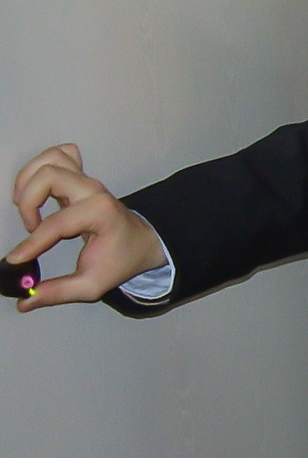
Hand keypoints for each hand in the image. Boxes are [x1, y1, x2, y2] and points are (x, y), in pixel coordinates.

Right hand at [8, 144, 165, 311]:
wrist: (142, 242)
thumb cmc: (119, 260)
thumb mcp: (92, 285)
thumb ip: (58, 292)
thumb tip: (24, 302)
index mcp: (100, 213)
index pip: (58, 223)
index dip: (32, 243)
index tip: (16, 260)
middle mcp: (93, 191)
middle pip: (49, 175)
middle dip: (28, 200)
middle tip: (30, 226)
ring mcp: (87, 180)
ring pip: (52, 158)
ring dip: (30, 180)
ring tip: (27, 207)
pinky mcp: (80, 178)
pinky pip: (60, 155)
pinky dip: (42, 166)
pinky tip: (37, 190)